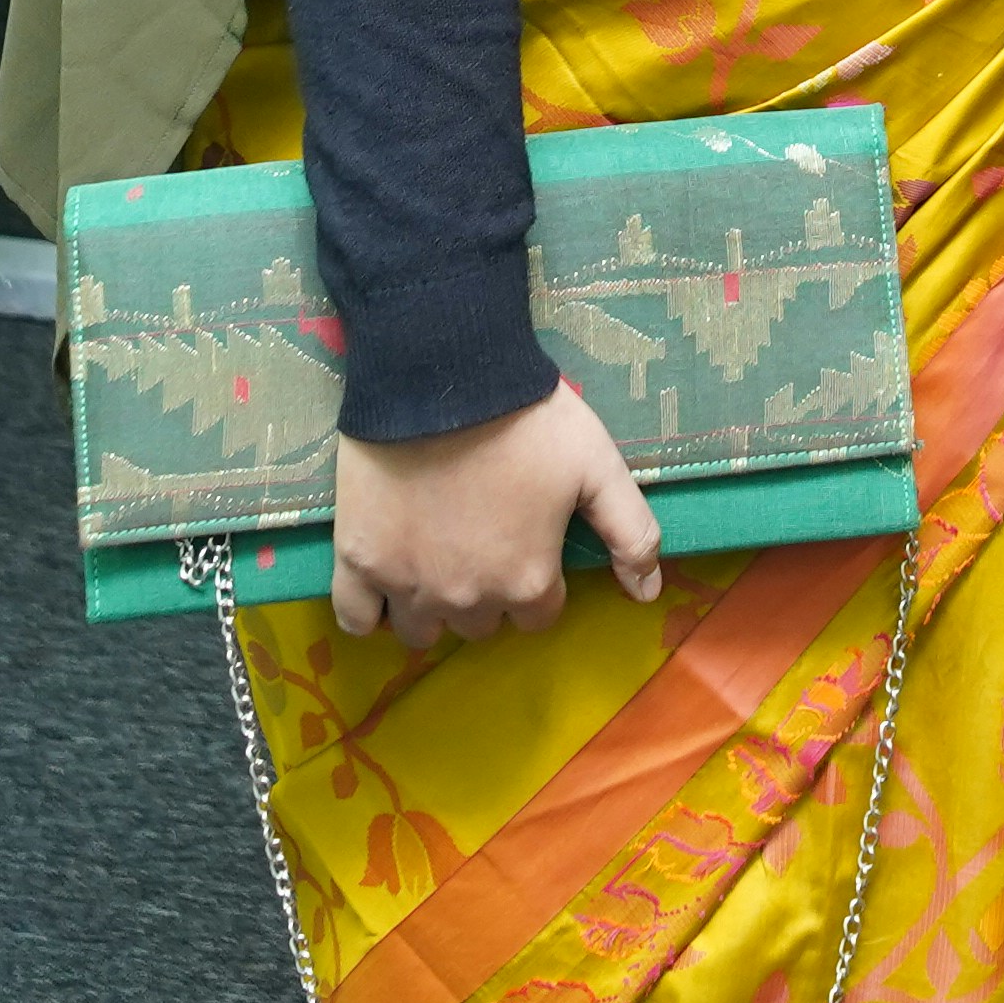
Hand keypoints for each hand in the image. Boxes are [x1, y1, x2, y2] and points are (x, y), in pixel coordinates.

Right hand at [330, 382, 660, 646]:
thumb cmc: (527, 419)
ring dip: (433, 606)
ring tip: (435, 558)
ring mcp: (408, 585)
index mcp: (526, 582)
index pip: (538, 616)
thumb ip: (632, 533)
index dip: (536, 581)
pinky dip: (370, 611)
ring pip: (422, 629)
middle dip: (486, 593)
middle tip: (481, 539)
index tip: (526, 542)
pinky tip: (384, 583)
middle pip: (481, 624)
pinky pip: (356, 618)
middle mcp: (467, 598)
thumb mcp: (599, 466)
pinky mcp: (359, 562)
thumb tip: (647, 595)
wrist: (440, 373)